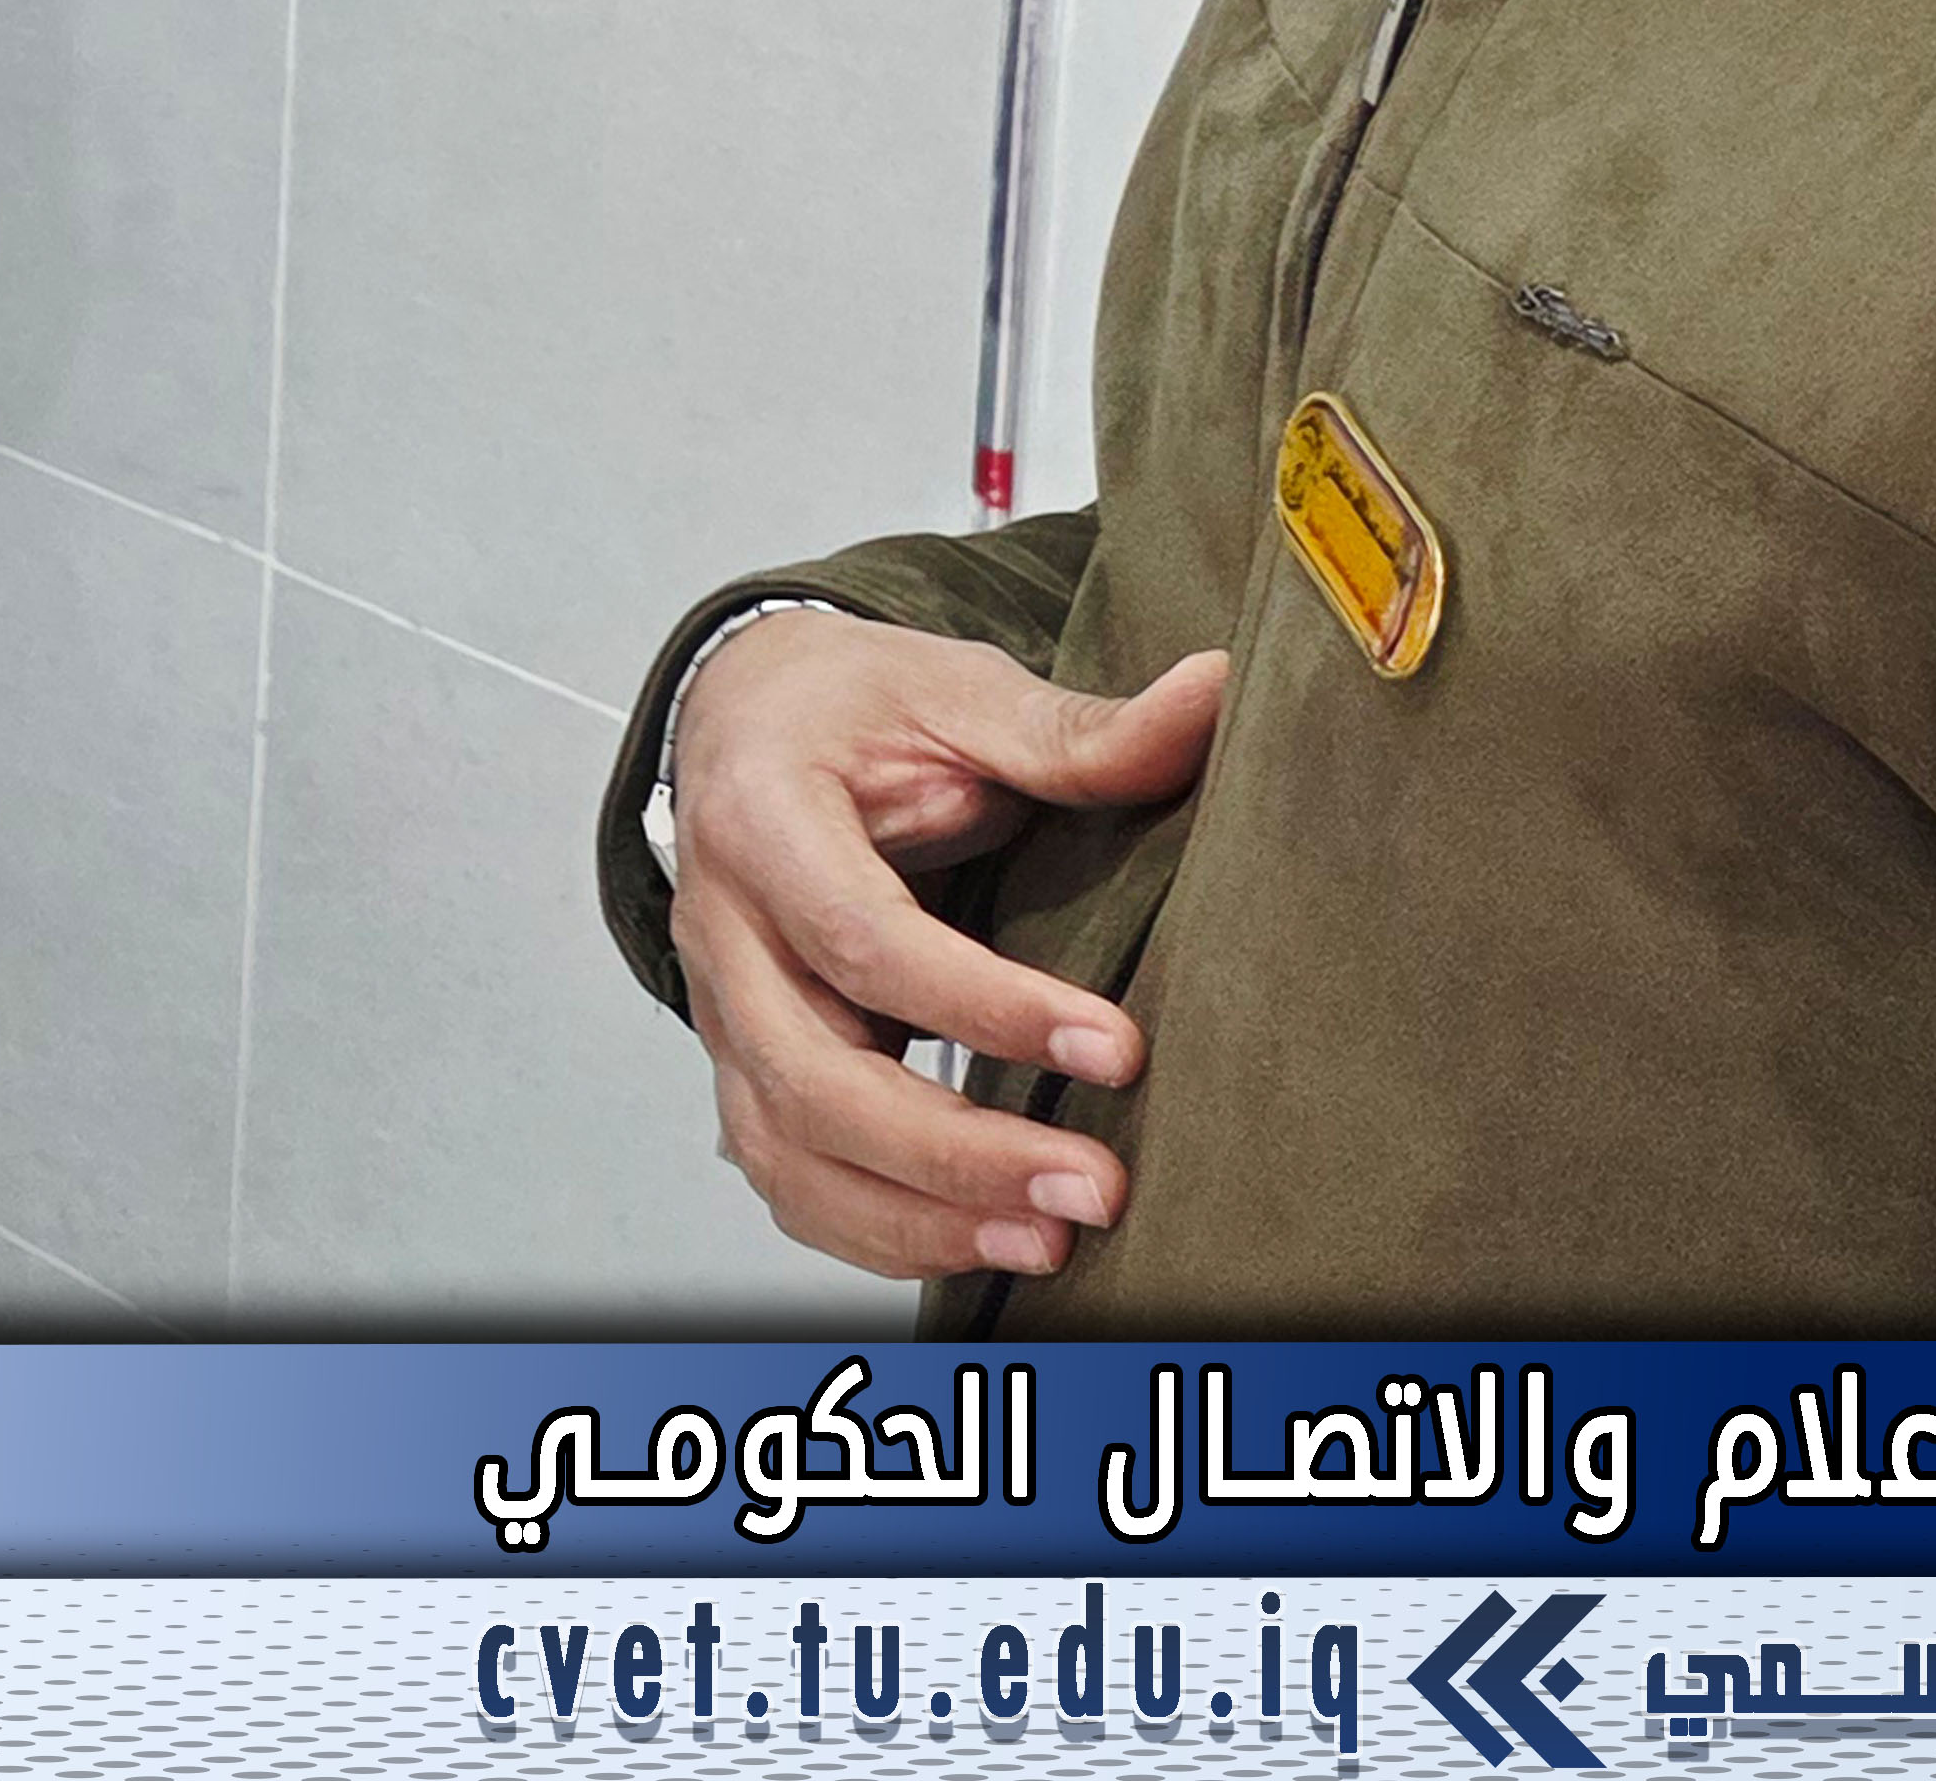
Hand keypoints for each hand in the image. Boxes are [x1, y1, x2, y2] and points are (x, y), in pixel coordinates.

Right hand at [664, 613, 1229, 1289]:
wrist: (746, 718)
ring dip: (913, 1218)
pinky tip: (978, 1245)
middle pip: (811, 1077)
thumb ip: (1076, 730)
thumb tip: (1216, 696)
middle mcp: (720, 928)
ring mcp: (721, 1009)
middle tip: (1095, 1189)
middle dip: (954, 1152)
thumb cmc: (852, 708)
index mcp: (761, 817)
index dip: (989, 1008)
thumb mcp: (958, 691)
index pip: (863, 939)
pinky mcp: (746, 1064)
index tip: (1119, 1052)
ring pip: (786, 1148)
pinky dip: (871, 1231)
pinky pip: (786, 1175)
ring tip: (1047, 1244)